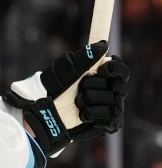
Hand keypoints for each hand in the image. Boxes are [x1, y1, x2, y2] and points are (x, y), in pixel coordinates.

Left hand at [3, 41, 126, 153]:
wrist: (44, 109)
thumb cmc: (54, 86)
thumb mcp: (67, 67)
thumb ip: (85, 56)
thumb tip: (103, 45)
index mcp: (103, 75)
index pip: (122, 71)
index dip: (114, 70)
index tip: (102, 69)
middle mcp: (110, 90)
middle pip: (117, 86)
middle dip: (93, 86)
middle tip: (79, 88)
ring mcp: (110, 106)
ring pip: (113, 102)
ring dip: (89, 101)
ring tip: (77, 103)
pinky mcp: (107, 122)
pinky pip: (112, 118)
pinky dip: (93, 114)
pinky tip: (82, 114)